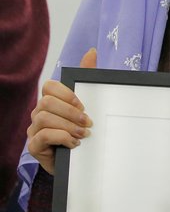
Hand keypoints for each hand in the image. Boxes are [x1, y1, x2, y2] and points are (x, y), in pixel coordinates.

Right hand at [26, 48, 95, 174]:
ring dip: (68, 126)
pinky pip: (43, 136)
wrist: (81, 160)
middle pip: (46, 102)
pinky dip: (62, 138)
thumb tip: (92, 51)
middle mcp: (39, 114)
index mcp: (51, 102)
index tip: (84, 105)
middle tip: (88, 123)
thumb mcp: (90, 104)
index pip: (49, 86)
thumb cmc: (83, 130)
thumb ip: (88, 78)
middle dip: (70, 112)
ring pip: (44, 118)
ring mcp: (34, 130)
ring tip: (84, 135)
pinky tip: (74, 144)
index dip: (66, 94)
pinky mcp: (35, 146)